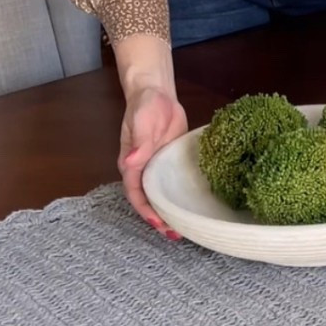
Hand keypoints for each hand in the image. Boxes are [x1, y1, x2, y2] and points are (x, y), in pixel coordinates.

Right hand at [119, 85, 188, 233]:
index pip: (135, 193)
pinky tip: (193, 204)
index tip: (159, 224)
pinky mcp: (172, 161)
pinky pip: (174, 182)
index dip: (146, 211)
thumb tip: (131, 164)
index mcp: (131, 164)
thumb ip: (139, 143)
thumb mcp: (141, 122)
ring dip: (170, 210)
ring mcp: (158, 166)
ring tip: (185, 227)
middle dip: (159, 218)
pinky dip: (180, 194)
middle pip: (148, 199)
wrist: (156, 92)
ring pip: (162, 194)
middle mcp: (143, 169)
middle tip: (176, 234)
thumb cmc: (144, 106)